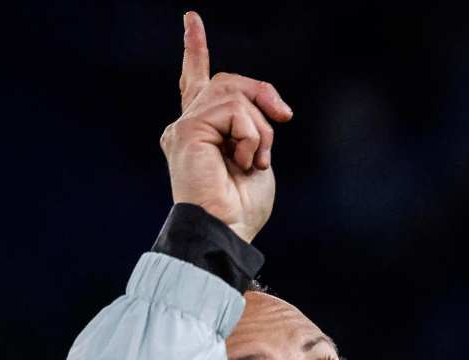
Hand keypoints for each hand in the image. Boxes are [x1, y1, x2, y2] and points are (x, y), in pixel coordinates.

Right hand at [159, 11, 292, 242]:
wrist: (227, 230)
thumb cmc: (243, 207)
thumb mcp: (259, 155)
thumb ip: (255, 125)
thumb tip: (270, 107)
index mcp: (203, 133)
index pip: (198, 83)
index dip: (195, 50)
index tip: (191, 19)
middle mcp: (187, 126)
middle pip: (229, 83)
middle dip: (263, 93)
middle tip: (284, 115)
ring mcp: (184, 127)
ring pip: (235, 96)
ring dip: (260, 129)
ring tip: (253, 160)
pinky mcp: (186, 130)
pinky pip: (234, 111)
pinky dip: (251, 135)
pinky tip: (243, 161)